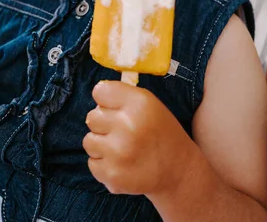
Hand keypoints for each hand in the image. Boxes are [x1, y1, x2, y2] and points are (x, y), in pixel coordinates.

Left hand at [83, 80, 192, 196]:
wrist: (178, 171)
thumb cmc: (161, 132)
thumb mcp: (150, 104)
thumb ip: (123, 96)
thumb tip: (96, 95)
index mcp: (139, 103)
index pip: (100, 91)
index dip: (105, 100)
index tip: (114, 108)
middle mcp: (128, 125)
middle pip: (92, 116)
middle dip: (103, 123)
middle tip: (120, 131)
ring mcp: (118, 152)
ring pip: (88, 141)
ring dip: (101, 144)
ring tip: (120, 148)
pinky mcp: (112, 175)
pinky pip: (92, 163)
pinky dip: (103, 164)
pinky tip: (120, 163)